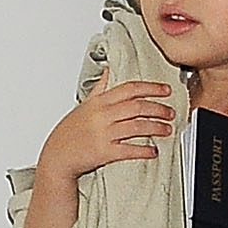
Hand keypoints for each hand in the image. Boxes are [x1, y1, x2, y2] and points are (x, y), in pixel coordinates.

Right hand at [40, 81, 174, 185]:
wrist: (57, 156)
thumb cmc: (70, 131)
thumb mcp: (84, 105)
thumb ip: (100, 88)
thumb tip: (110, 71)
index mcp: (99, 102)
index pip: (129, 88)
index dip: (151, 88)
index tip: (166, 90)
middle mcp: (102, 116)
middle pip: (137, 107)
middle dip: (159, 109)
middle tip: (170, 112)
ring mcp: (103, 134)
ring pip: (137, 127)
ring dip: (157, 128)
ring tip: (167, 129)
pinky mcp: (104, 152)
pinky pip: (130, 150)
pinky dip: (144, 150)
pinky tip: (153, 151)